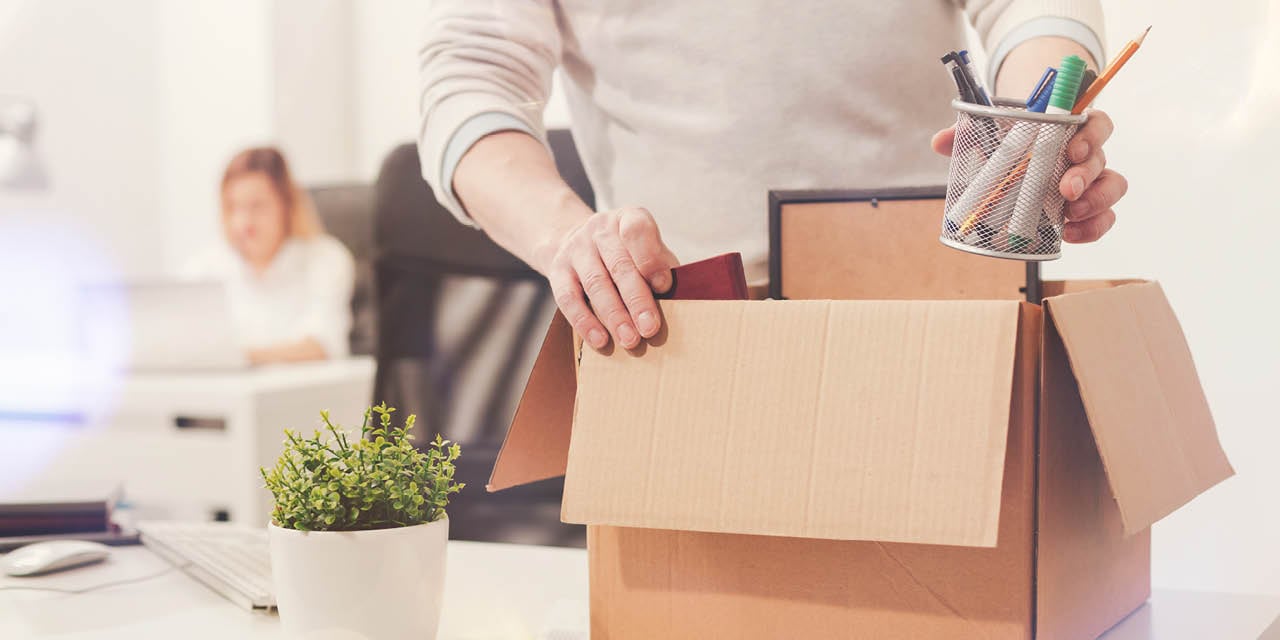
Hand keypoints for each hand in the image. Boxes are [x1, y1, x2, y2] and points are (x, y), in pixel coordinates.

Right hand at [541, 208, 678, 350]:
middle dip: (637, 300)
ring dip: (615, 316)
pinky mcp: (557, 269)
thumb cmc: (624, 252)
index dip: (651, 259)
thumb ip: (661, 267)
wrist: (573, 240)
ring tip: (630, 340)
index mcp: (628, 219)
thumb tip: (676, 300)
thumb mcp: (646, 248)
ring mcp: (576, 248)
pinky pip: (568, 298)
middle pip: (619, 265)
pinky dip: (585, 321)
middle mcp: (601, 229)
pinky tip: (600, 340)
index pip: (638, 230)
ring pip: (596, 283)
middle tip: (650, 328)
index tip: (663, 286)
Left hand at [931, 108, 1126, 242]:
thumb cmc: (1010, 141)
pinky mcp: (1086, 208)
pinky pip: (1103, 218)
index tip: (1072, 150)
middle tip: (1065, 190)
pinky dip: (1092, 228)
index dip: (1091, 136)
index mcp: (1070, 129)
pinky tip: (1071, 235)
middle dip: (1086, 176)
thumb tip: (940, 142)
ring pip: (1112, 188)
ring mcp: (1090, 181)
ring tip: (1069, 216)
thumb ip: (966, 133)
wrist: (1016, 160)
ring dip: (1095, 203)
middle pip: (1102, 159)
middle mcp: (1086, 154)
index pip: (1096, 123)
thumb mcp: (989, 133)